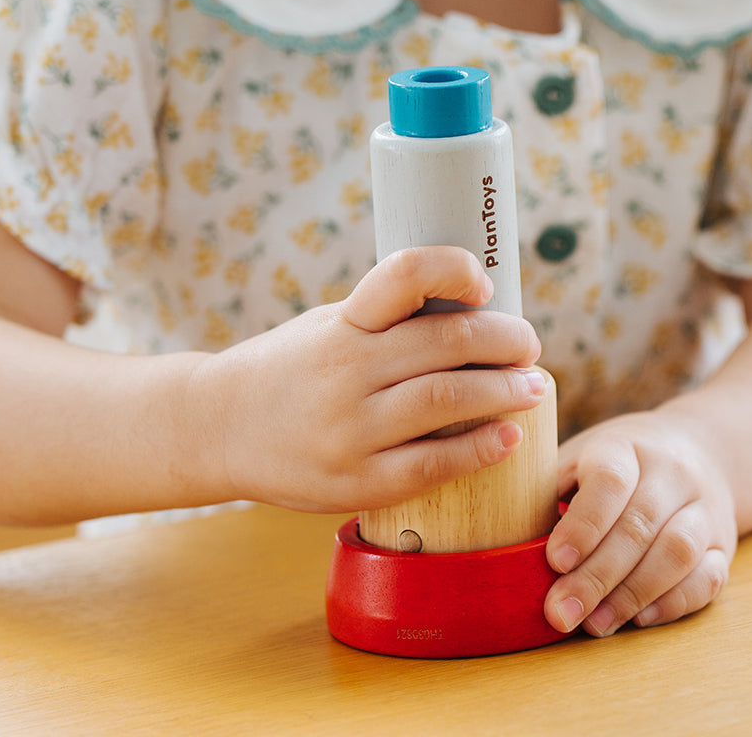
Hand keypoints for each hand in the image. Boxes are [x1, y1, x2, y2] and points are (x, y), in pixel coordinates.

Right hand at [188, 246, 542, 512]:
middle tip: (530, 346)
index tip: (486, 284)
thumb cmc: (291, 369)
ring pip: (448, 399)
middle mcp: (345, 368)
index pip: (404, 274)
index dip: (454, 270)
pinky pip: (432, 465)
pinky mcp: (354, 480)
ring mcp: (349, 428)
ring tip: (535, 388)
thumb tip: (479, 317)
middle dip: (505, 341)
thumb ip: (389, 324)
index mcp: (343, 322)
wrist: (217, 428)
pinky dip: (479, 449)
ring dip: (505, 391)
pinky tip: (508, 437)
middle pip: (446, 341)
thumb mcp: (330, 327)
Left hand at [543, 409, 736, 635]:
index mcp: (626, 446)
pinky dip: (674, 603)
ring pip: (677, 552)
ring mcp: (704, 506)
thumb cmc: (615, 462)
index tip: (553, 561)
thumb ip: (549, 491)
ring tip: (594, 623)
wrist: (696, 448)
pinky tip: (638, 618)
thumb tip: (507, 546)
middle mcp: (672, 472)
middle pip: (639, 525)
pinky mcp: (724, 542)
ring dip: (633, 594)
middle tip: (561, 613)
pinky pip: (709, 577)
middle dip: (597, 576)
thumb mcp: (579, 458)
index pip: (610, 481)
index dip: (583, 524)